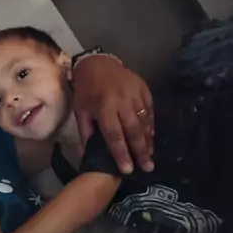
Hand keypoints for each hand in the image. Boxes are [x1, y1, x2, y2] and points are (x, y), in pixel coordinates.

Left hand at [72, 56, 153, 173]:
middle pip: (133, 131)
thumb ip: (86, 133)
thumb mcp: (80, 110)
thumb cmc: (86, 89)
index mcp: (104, 108)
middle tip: (147, 167)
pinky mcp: (144, 89)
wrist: (97, 63)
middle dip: (141, 151)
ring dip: (148, 140)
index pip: (114, 136)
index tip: (128, 170)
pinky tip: (151, 137)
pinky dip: (151, 124)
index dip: (121, 154)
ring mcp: (135, 95)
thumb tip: (88, 155)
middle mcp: (122, 102)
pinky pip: (150, 110)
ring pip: (144, 121)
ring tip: (150, 156)